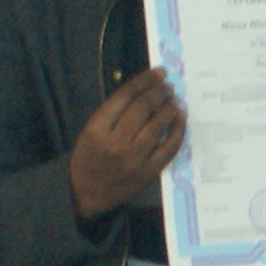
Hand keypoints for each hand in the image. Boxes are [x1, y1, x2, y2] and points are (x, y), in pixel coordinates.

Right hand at [67, 71, 183, 219]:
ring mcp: (133, 159)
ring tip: (174, 98)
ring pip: (157, 126)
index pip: (125, 97)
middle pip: (143, 109)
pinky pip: (168, 148)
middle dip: (158, 92)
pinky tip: (180, 118)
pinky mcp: (148, 172)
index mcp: (97, 128)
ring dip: (169, 108)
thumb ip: (113, 112)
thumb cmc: (89, 156)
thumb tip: (143, 90)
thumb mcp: (91, 130)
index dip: (144, 81)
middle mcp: (115, 142)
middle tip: (168, 85)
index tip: (157, 73)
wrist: (85, 191)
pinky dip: (177, 131)